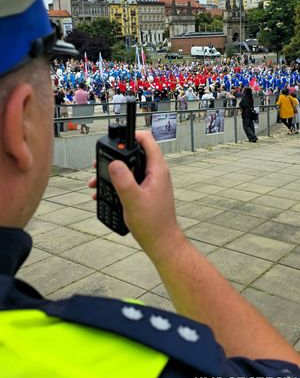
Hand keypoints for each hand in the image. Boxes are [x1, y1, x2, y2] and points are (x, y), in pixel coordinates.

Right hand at [88, 131, 184, 260]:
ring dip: (113, 173)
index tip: (116, 139)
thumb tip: (114, 162)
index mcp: (157, 170)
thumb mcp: (133, 200)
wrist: (161, 242)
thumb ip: (123, 180)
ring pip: (130, 168)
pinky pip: (130, 180)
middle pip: (135, 153)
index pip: (147, 141)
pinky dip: (117, 183)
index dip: (132, 135)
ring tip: (96, 181)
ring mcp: (152, 182)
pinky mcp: (147, 191)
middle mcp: (156, 173)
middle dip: (115, 157)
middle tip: (99, 163)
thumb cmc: (153, 224)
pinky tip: (104, 193)